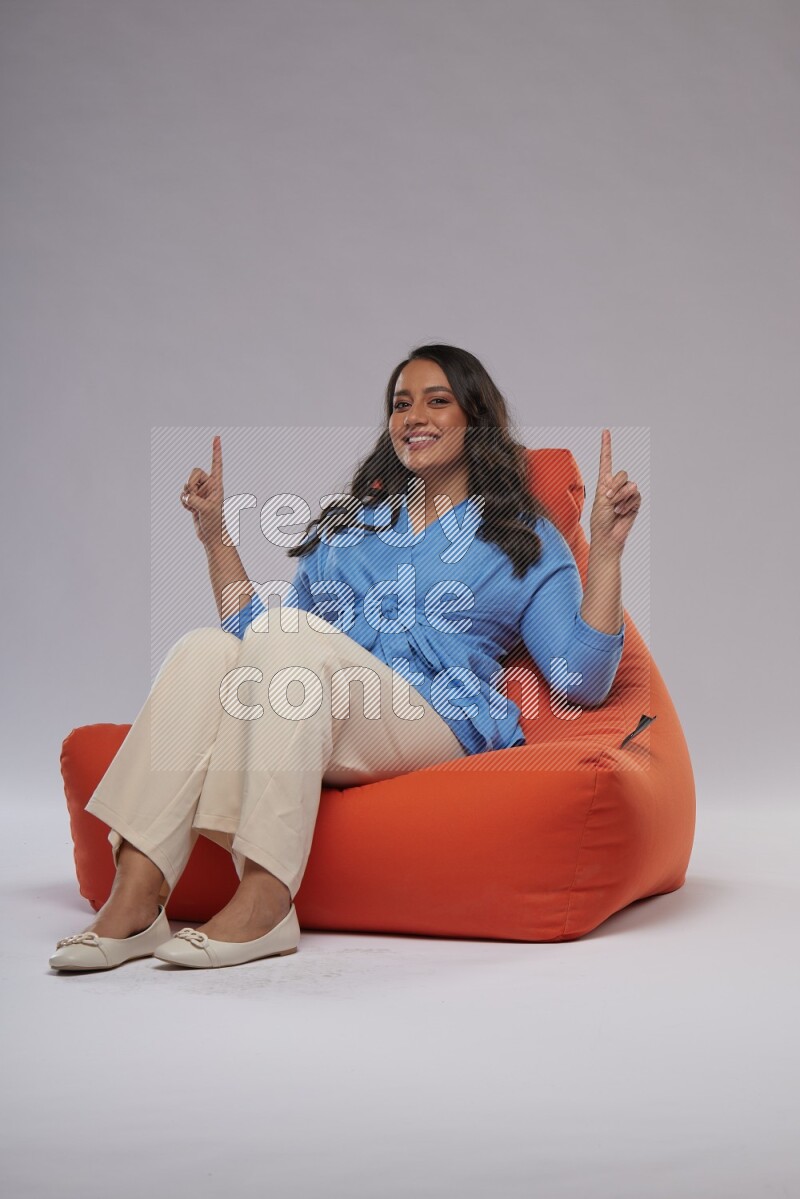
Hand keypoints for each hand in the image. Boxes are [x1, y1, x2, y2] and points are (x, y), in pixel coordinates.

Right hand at [180, 436, 224, 546]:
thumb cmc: (215, 522)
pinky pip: (182, 494)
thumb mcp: (207, 509)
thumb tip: (186, 495)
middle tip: (196, 496)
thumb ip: (195, 499)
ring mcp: (201, 492)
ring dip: (187, 495)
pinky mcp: (194, 499)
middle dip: (191, 483)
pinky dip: (183, 502)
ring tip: (195, 506)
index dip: (216, 450)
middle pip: (194, 472)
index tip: (217, 437)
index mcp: (217, 484)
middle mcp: (209, 485)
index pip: (217, 464)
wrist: (212, 536)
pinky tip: (191, 510)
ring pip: (186, 484)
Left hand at [588, 429, 641, 553]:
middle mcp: (616, 485)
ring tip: (615, 509)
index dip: (606, 446)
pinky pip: (637, 497)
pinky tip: (622, 513)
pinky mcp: (635, 502)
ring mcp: (626, 494)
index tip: (605, 431)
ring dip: (622, 498)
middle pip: (622, 474)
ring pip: (631, 486)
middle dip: (616, 486)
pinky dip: (628, 505)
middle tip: (609, 499)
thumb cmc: (600, 520)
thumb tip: (630, 483)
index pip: (606, 461)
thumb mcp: (601, 500)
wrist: (608, 537)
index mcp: (603, 482)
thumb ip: (613, 487)